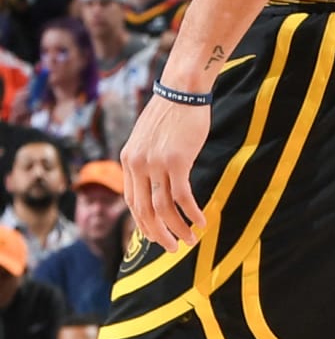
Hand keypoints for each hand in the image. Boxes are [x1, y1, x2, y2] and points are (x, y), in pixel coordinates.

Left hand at [120, 91, 207, 254]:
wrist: (182, 90)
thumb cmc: (171, 112)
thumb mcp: (148, 138)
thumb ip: (146, 160)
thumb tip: (154, 182)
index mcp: (128, 160)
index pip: (131, 202)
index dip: (144, 223)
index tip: (157, 235)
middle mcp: (137, 165)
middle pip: (144, 211)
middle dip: (159, 234)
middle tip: (173, 248)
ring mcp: (155, 164)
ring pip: (163, 208)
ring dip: (178, 229)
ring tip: (191, 241)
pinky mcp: (176, 161)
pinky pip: (182, 196)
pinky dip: (192, 213)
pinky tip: (202, 222)